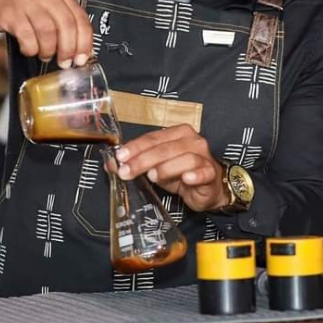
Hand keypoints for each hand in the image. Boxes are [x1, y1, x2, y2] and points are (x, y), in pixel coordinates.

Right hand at [0, 0, 92, 67]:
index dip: (84, 43)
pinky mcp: (11, 13)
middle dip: (68, 50)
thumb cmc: (25, 7)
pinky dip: (31, 49)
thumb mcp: (49, 9)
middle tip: (64, 62)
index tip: (81, 58)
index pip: (81, 19)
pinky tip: (29, 49)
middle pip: (66, 26)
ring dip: (48, 50)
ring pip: (47, 33)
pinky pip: (27, 38)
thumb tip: (80, 52)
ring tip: (45, 54)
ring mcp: (27, 2)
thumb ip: (66, 26)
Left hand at [111, 125, 230, 212]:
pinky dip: (195, 174)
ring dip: (166, 167)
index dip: (135, 147)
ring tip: (152, 176)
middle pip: (165, 148)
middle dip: (143, 160)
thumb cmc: (181, 174)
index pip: (153, 138)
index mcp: (176, 134)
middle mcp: (191, 140)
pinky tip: (186, 179)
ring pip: (184, 158)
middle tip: (127, 171)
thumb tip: (111, 164)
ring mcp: (203, 156)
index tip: (120, 157)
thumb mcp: (156, 168)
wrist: (208, 189)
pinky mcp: (211, 173)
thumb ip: (136, 163)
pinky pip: (204, 171)